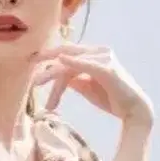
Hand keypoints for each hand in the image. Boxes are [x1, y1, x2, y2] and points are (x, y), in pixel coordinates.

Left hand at [33, 44, 153, 129]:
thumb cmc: (110, 97)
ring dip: (52, 75)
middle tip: (28, 69)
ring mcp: (104, 58)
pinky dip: (74, 62)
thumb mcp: (86, 85)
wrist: (131, 108)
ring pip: (70, 63)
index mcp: (93, 54)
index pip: (65, 55)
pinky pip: (86, 65)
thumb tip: (58, 75)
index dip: (48, 59)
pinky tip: (61, 61)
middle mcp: (98, 52)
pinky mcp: (107, 69)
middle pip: (65, 54)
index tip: (31, 67)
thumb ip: (73, 78)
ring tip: (36, 84)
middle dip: (45, 61)